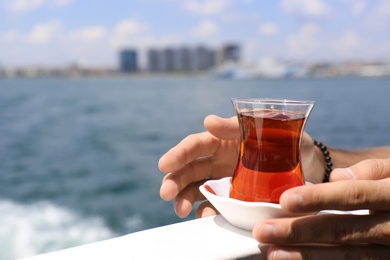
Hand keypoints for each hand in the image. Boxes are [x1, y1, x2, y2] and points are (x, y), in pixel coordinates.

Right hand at [159, 114, 324, 217]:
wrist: (313, 166)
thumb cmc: (291, 140)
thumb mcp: (269, 126)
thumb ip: (237, 125)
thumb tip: (207, 121)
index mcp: (224, 142)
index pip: (196, 146)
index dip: (179, 153)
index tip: (165, 164)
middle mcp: (220, 161)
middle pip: (190, 170)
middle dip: (175, 180)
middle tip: (167, 194)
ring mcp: (226, 182)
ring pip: (197, 189)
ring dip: (184, 199)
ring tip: (181, 210)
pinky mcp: (236, 200)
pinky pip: (216, 207)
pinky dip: (207, 212)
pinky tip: (205, 217)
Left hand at [253, 158, 389, 258]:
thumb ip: (374, 170)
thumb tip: (336, 177)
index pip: (355, 196)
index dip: (320, 198)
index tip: (285, 200)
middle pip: (343, 230)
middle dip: (300, 232)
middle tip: (264, 232)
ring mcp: (389, 252)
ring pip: (347, 257)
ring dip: (307, 256)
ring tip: (272, 254)